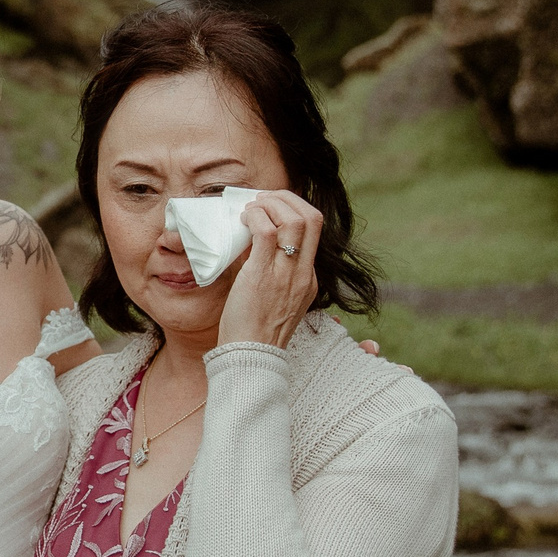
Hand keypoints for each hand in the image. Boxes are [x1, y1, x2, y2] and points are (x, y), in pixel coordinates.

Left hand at [217, 189, 324, 348]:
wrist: (249, 357)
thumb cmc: (254, 332)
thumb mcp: (274, 299)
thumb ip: (269, 272)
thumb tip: (247, 243)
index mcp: (308, 279)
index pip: (314, 231)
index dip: (293, 210)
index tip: (272, 207)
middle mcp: (303, 273)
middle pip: (313, 218)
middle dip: (288, 199)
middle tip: (263, 200)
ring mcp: (286, 274)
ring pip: (294, 219)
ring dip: (271, 204)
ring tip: (252, 208)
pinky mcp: (263, 275)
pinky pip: (266, 232)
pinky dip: (255, 217)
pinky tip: (243, 219)